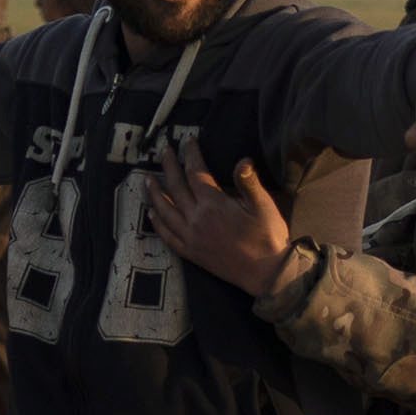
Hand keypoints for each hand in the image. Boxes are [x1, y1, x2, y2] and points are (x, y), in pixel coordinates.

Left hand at [142, 139, 294, 291]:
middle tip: (165, 151)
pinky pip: (167, 236)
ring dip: (155, 193)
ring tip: (147, 179)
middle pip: (176, 187)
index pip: (196, 173)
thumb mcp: (264, 206)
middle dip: (169, 166)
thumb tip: (242, 160)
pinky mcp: (191, 253)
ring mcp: (190, 237)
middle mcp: (196, 219)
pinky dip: (157, 223)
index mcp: (213, 204)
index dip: (191, 154)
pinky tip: (151, 214)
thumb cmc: (267, 237)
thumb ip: (249, 182)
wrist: (265, 274)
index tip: (189, 141)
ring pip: (165, 211)